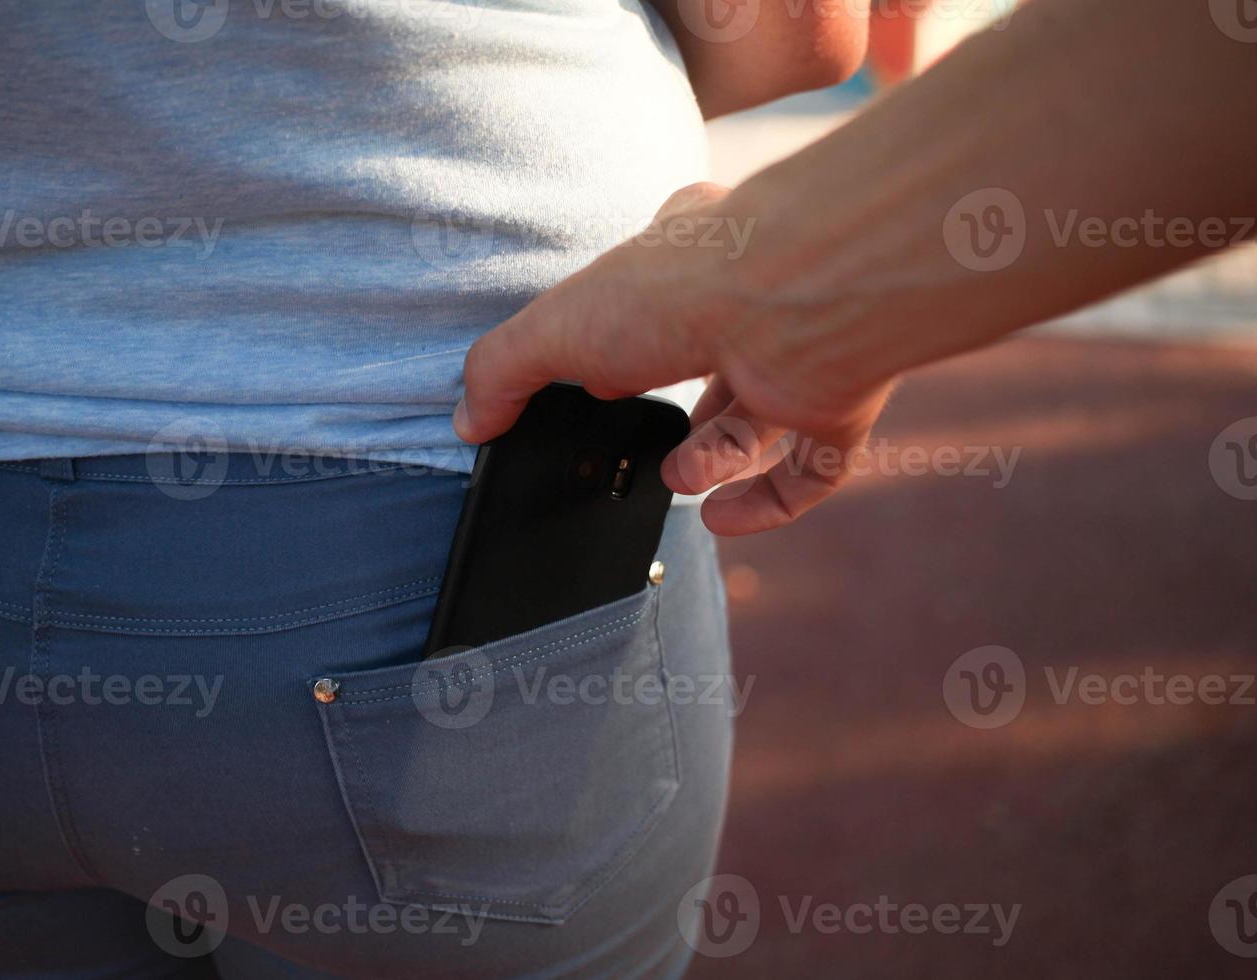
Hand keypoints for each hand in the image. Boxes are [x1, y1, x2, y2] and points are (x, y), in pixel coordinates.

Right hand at [454, 182, 892, 535]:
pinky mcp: (838, 406)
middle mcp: (753, 301)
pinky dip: (766, 504)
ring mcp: (800, 354)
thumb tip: (469, 420)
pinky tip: (721, 518)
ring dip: (707, 462)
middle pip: (713, 362)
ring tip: (677, 480)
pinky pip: (811, 470)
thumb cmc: (682, 289)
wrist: (800, 299)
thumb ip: (502, 371)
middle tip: (643, 445)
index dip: (626, 338)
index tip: (601, 381)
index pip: (659, 293)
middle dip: (674, 416)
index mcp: (690, 258)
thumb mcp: (556, 326)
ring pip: (756, 421)